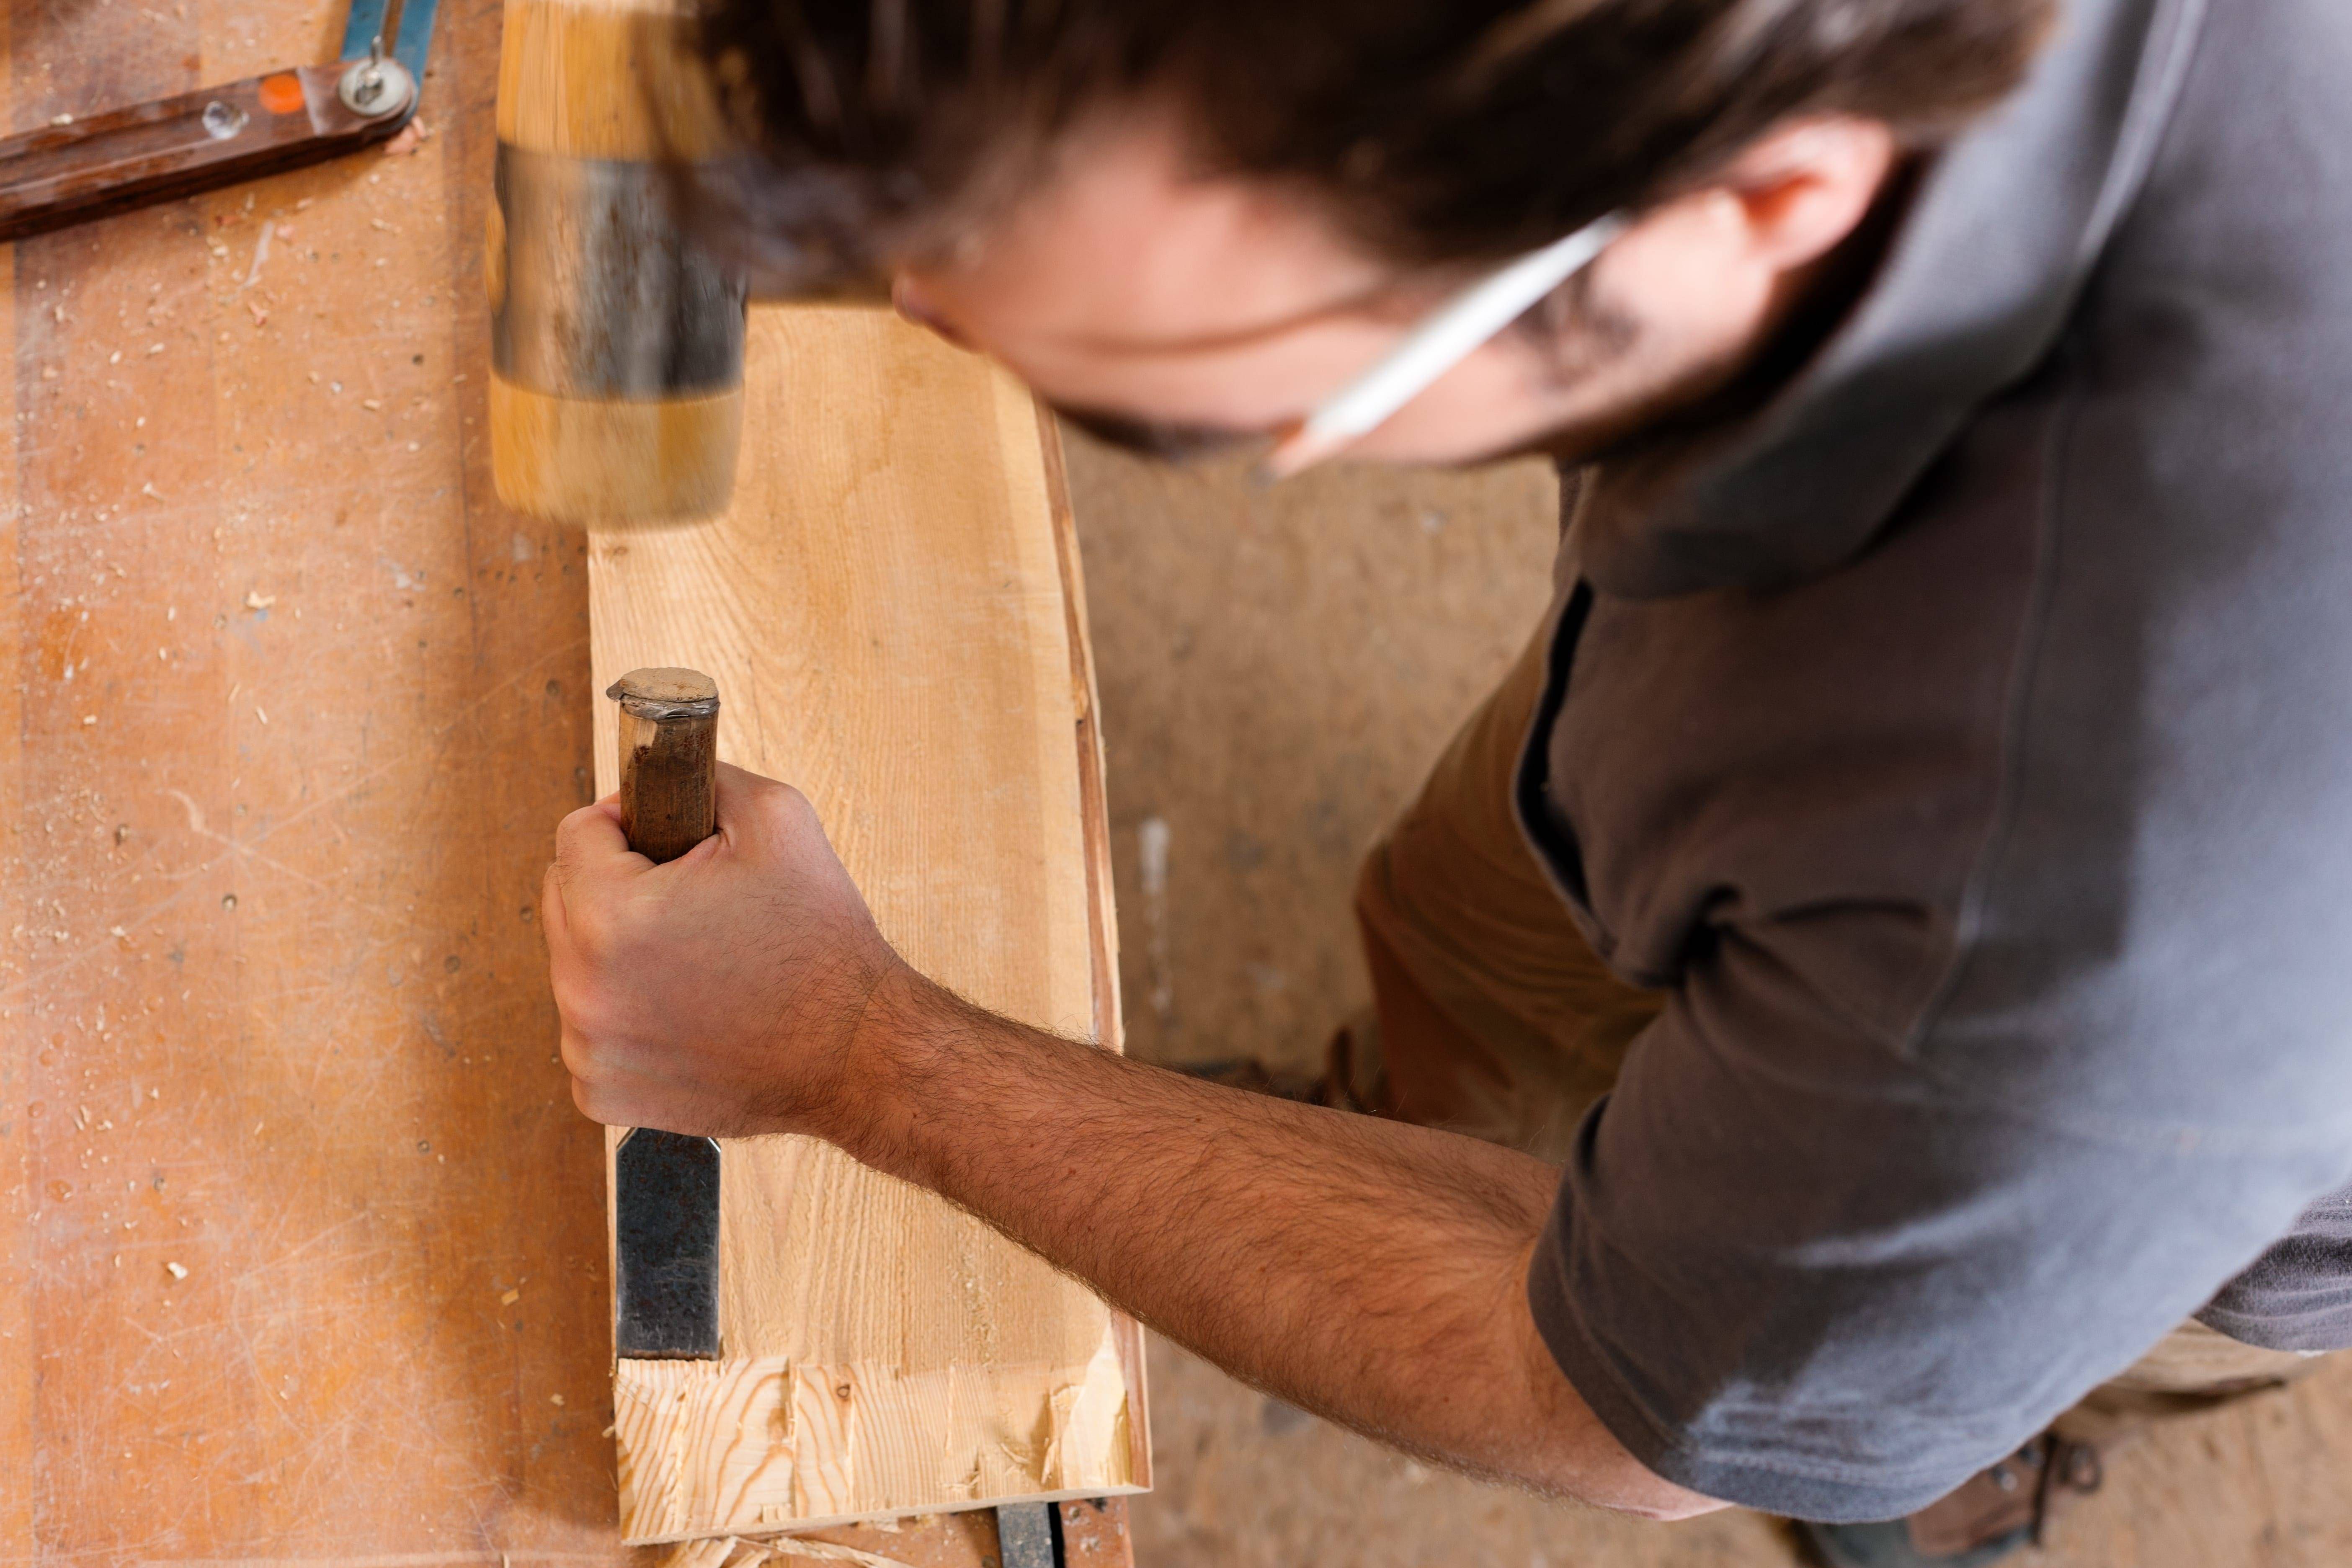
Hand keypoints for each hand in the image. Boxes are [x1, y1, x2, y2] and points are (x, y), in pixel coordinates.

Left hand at [542, 762, 906, 1138]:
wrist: (858, 1052)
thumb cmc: (822, 941)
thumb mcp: (777, 817)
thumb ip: (703, 777)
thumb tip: (661, 776)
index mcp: (612, 916)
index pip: (575, 835)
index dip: (627, 824)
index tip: (671, 841)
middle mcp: (584, 991)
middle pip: (562, 899)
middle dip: (615, 887)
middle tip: (689, 902)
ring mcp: (589, 1050)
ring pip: (574, 966)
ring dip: (618, 953)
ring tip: (696, 960)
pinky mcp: (603, 1092)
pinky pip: (591, 1028)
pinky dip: (628, 1015)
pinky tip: (687, 1011)